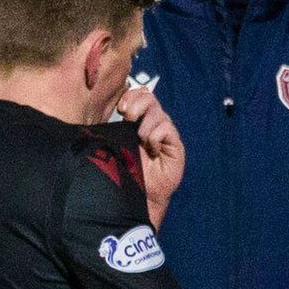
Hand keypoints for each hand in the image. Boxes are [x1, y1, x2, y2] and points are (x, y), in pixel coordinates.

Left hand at [117, 88, 183, 227]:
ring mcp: (165, 132)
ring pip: (157, 112)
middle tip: (129, 118)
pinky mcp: (175, 145)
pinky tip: (151, 149)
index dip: (131, 95)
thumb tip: (113, 108)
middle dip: (136, 104)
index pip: (139, 93)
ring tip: (140, 142)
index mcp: (138, 119)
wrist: (138, 195)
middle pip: (149, 97)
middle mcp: (153, 123)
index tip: (120, 109)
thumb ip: (115, 125)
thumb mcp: (116, 143)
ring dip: (144, 125)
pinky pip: (165, 128)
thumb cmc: (125, 170)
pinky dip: (154, 137)